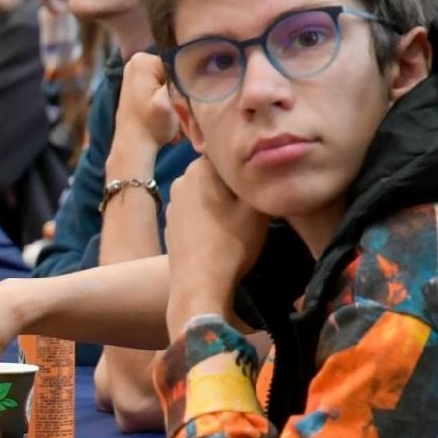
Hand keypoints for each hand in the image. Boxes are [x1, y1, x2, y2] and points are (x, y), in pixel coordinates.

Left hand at [107, 52, 179, 171]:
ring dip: (175, 99)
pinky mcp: (138, 86)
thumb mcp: (169, 100)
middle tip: (179, 112)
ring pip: (170, 82)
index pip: (178, 62)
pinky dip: (167, 102)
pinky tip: (167, 116)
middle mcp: (136, 62)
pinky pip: (162, 89)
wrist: (133, 148)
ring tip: (173, 116)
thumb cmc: (150, 126)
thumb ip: (180, 78)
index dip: (185, 81)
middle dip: (179, 91)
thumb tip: (194, 66)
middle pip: (173, 71)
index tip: (184, 100)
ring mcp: (135, 74)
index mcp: (142, 61)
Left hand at [163, 156, 269, 337]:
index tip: (260, 178)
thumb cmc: (232, 242)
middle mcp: (181, 179)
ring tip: (240, 218)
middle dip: (233, 183)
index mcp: (200, 168)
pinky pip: (195, 212)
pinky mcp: (171, 225)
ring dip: (220, 200)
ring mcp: (172, 203)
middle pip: (216, 174)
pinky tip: (221, 232)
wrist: (200, 284)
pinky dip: (208, 217)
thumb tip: (266, 163)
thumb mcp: (257, 206)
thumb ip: (260, 179)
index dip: (246, 165)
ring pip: (205, 193)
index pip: (227, 153)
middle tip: (254, 200)